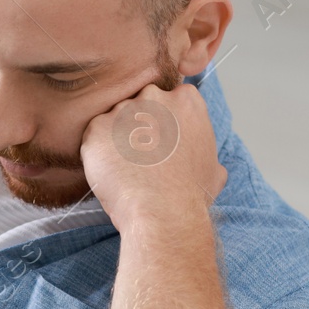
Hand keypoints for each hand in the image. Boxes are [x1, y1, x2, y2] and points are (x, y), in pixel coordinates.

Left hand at [79, 80, 226, 233]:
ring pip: (116, 119)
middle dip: (140, 125)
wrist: (162, 211)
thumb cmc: (190, 194)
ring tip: (126, 168)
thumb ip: (205, 151)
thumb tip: (207, 162)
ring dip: (118, 139)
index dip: (164, 122)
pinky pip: (95, 136)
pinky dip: (99, 153)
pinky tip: (112, 172)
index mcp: (186, 100)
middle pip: (141, 103)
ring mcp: (124, 110)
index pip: (170, 99)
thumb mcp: (213, 168)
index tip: (163, 142)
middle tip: (142, 156)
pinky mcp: (97, 127)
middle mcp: (155, 96)